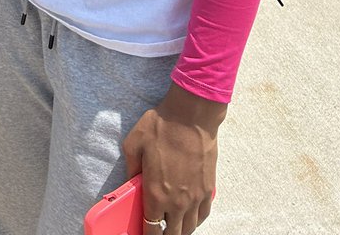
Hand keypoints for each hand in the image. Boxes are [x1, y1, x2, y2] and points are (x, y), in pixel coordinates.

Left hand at [122, 83, 225, 234]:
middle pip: (172, 234)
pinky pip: (203, 215)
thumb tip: (131, 182)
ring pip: (189, 229)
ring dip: (180, 229)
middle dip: (163, 234)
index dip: (146, 234)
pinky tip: (190, 214)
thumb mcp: (134, 143)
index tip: (144, 230)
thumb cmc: (161, 126)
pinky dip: (195, 219)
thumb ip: (131, 168)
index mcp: (155, 194)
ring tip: (172, 223)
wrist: (191, 116)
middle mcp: (177, 203)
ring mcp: (195, 198)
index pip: (151, 229)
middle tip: (157, 228)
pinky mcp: (208, 189)